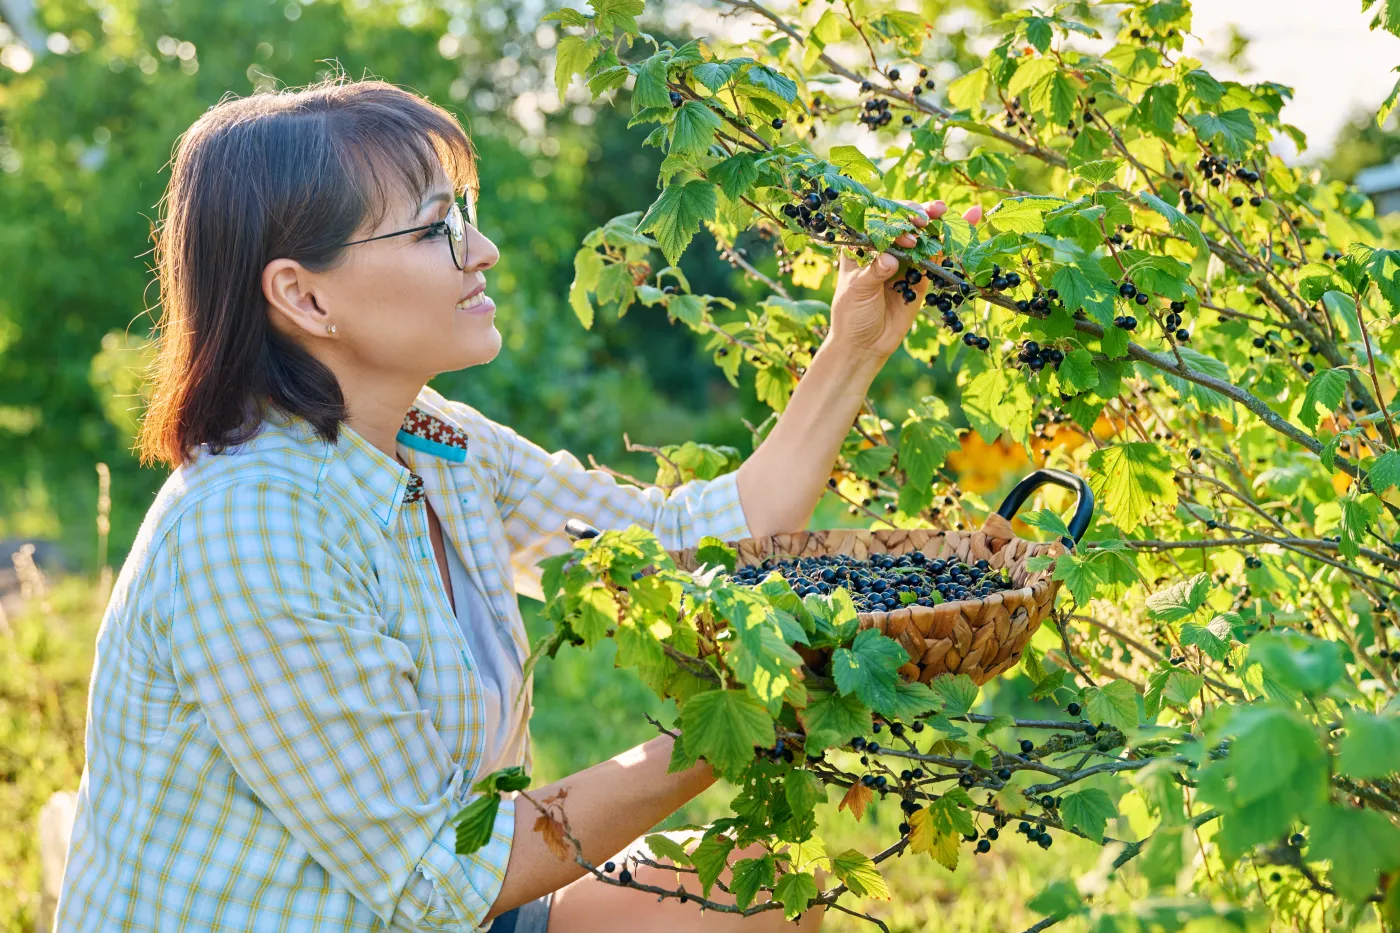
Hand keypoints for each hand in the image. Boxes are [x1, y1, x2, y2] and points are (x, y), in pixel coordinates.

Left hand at [826, 199, 982, 360]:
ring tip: (944, 209)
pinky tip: (968, 219)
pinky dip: (951, 239)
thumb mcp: (857, 291)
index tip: (906, 224)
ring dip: (935, 219)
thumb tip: (891, 258)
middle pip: (902, 222)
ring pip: (922, 234)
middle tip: (928, 215)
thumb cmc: (851, 314)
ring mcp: (904, 258)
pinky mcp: (922, 273)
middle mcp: (883, 246)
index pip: (877, 220)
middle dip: (916, 215)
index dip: (892, 217)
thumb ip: (874, 272)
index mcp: (861, 244)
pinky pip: (938, 253)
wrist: (866, 344)